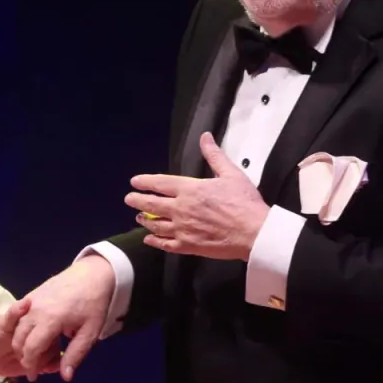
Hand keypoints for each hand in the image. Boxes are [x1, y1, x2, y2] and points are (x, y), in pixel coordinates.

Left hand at [0, 299, 62, 377]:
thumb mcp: (4, 323)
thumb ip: (15, 312)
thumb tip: (28, 301)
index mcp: (35, 321)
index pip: (51, 323)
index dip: (52, 331)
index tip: (46, 339)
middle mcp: (42, 333)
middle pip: (55, 340)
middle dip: (50, 351)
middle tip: (41, 357)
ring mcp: (42, 348)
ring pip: (55, 353)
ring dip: (51, 361)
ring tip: (43, 367)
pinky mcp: (40, 362)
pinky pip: (51, 364)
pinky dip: (51, 367)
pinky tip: (45, 370)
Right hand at [13, 255, 114, 381]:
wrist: (93, 273)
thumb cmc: (94, 304)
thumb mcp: (90, 332)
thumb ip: (75, 354)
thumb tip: (65, 377)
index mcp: (50, 320)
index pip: (31, 348)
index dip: (30, 365)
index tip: (34, 376)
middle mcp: (36, 310)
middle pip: (19, 338)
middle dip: (23, 356)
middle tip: (33, 366)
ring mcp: (32, 299)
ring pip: (17, 327)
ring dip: (20, 342)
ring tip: (32, 353)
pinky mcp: (33, 293)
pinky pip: (21, 314)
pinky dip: (21, 328)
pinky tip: (33, 334)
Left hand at [126, 131, 268, 260]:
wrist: (253, 233)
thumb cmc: (244, 203)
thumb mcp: (231, 174)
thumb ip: (214, 155)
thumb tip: (205, 137)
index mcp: (190, 189)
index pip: (160, 183)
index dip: (145, 181)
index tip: (134, 181)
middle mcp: (181, 209)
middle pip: (151, 204)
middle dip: (137, 200)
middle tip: (129, 199)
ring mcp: (183, 229)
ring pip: (156, 224)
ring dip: (144, 220)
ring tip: (138, 218)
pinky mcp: (188, 246)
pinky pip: (165, 244)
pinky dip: (155, 241)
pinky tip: (149, 239)